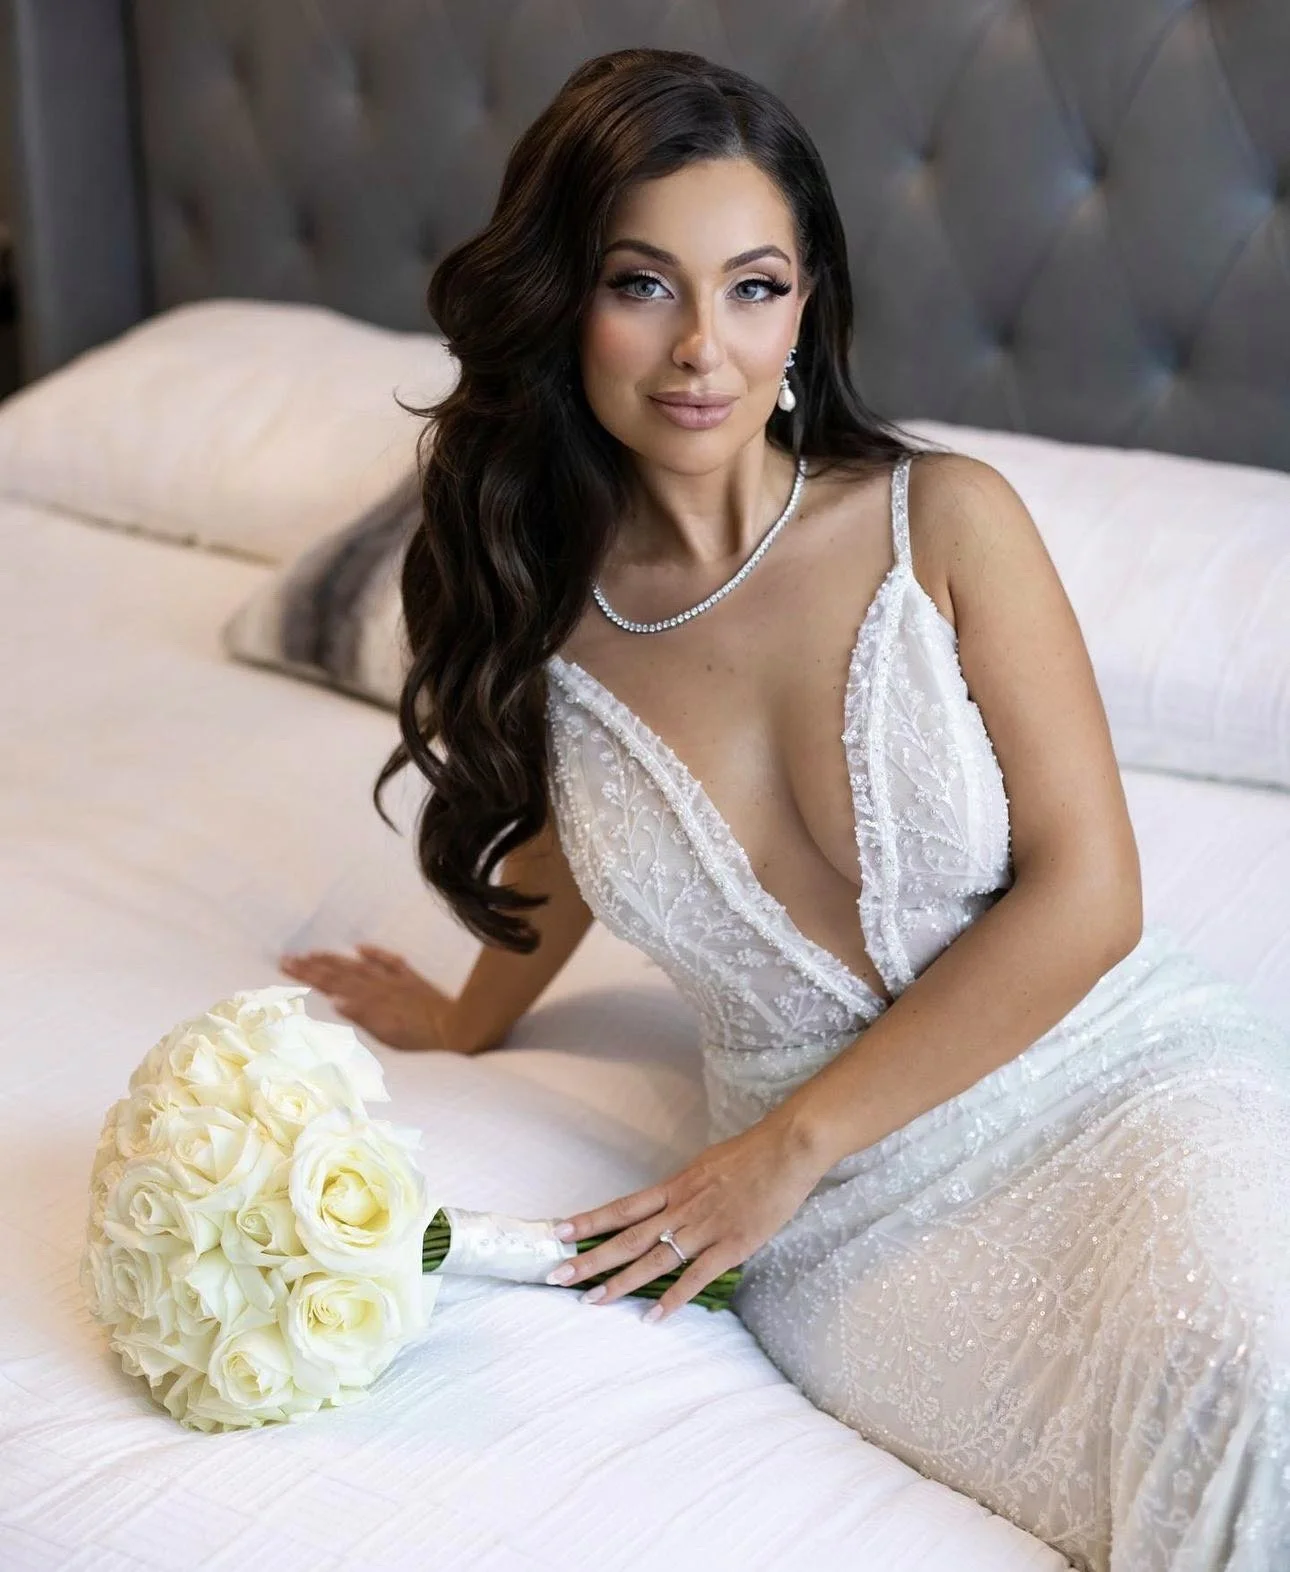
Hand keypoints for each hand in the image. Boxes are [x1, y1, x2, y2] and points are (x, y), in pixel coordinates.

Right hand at [278, 944, 464, 1053]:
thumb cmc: (425, 1041)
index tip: (285, 965)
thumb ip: (363, 1017)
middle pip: (341, 972)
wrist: (462, 1029)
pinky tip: (361, 947)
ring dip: (336, 959)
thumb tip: (335, 1001)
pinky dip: (375, 954)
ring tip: (314, 952)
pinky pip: (391, 962)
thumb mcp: (391, 1034)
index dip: (309, 974)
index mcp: (372, 1001)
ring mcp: (398, 982)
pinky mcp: (414, 982)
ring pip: (360, 966)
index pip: (333, 984)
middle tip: (287, 958)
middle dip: (314, 965)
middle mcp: (381, 987)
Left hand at [545, 1108, 822, 1320]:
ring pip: (654, 1260)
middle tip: (558, 1276)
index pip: (623, 1207)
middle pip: (628, 1238)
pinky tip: (652, 1317)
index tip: (559, 1233)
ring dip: (620, 1283)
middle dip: (591, 1258)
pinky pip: (696, 1278)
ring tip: (591, 1301)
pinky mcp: (730, 1247)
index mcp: (675, 1186)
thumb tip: (666, 1204)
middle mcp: (682, 1208)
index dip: (590, 1221)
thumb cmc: (750, 1155)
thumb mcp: (705, 1165)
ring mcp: (705, 1229)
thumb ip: (683, 1189)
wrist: (786, 1151)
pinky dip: (673, 1299)